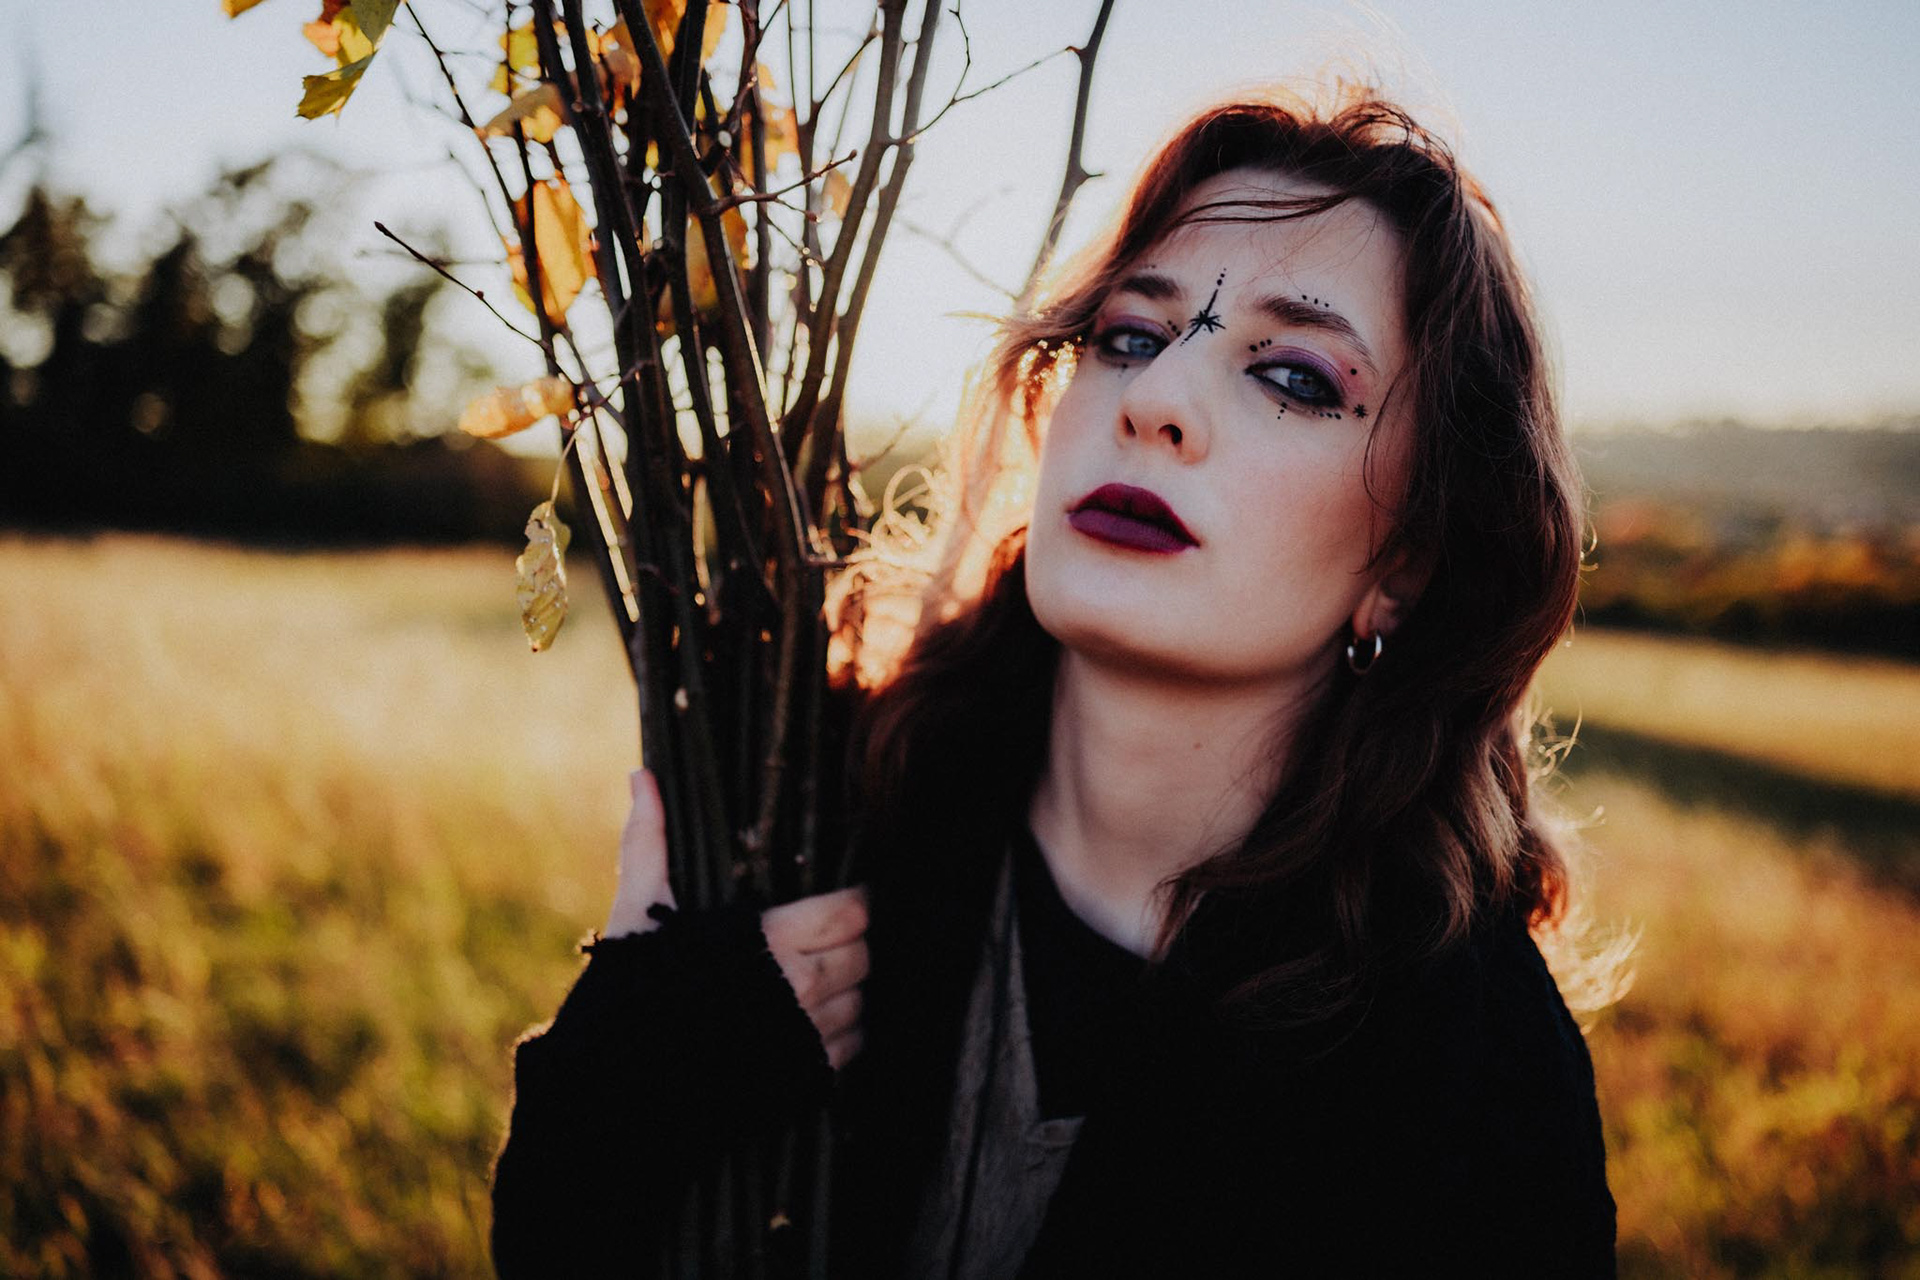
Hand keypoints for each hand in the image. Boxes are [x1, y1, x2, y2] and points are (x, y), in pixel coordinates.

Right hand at [604, 768, 869, 1069]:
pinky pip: (851, 1049)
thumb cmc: (626, 993)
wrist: (611, 1092)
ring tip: (818, 978)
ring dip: (847, 989)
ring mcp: (806, 1040)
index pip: (851, 910)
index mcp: (768, 940)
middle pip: (863, 954)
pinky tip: (810, 1023)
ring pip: (861, 1001)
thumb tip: (642, 776)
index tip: (841, 896)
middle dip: (850, 943)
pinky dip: (841, 1035)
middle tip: (827, 937)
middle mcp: (799, 989)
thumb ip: (650, 842)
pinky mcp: (805, 1081)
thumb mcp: (637, 912)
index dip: (852, 900)